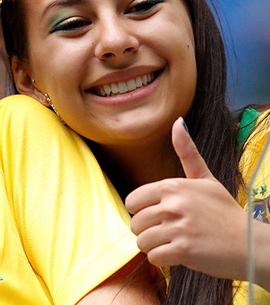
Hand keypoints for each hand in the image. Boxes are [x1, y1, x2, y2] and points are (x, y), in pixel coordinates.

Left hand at [125, 118, 247, 280]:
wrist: (250, 244)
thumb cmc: (224, 212)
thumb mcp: (206, 179)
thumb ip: (187, 153)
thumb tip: (178, 122)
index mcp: (173, 186)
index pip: (132, 201)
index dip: (142, 211)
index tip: (160, 215)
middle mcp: (173, 204)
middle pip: (135, 223)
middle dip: (148, 231)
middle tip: (170, 232)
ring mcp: (178, 227)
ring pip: (142, 241)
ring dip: (155, 247)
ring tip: (175, 243)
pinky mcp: (183, 250)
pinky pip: (153, 258)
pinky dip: (163, 260)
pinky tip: (179, 255)